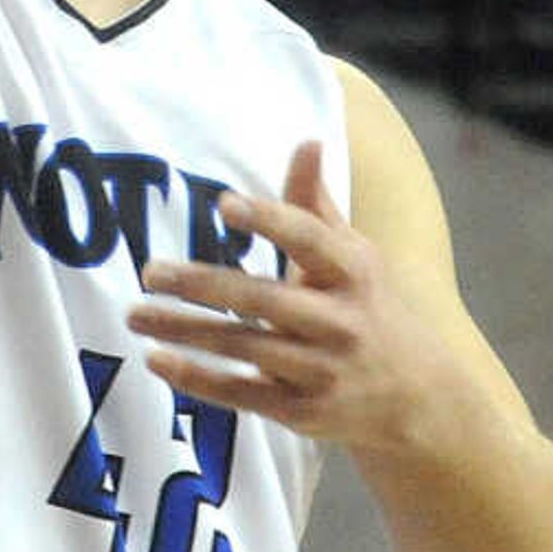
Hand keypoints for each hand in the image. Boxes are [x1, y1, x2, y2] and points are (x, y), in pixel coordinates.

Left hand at [127, 141, 453, 445]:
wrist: (417, 398)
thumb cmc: (368, 306)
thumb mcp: (353, 254)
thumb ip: (315, 204)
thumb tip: (308, 139)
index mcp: (353, 271)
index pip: (308, 240)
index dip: (269, 220)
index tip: (224, 203)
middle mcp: (341, 322)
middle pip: (264, 299)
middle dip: (202, 285)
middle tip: (149, 270)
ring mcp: (323, 370)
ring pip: (244, 347)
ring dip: (185, 331)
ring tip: (135, 314)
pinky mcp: (304, 412)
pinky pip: (242, 394)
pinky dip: (197, 379)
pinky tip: (157, 359)